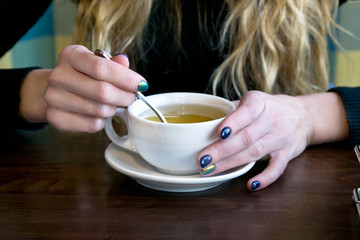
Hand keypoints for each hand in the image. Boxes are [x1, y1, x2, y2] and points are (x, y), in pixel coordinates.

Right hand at [44, 45, 146, 131]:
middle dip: (124, 96)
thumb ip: (112, 63)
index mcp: (70, 55)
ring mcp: (54, 98)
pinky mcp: (56, 118)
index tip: (141, 84)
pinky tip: (98, 113)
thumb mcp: (96, 62)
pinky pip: (92, 124)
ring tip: (112, 104)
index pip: (101, 68)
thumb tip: (124, 61)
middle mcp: (58, 76)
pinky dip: (102, 121)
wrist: (55, 89)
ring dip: (113, 109)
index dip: (126, 78)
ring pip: (99, 110)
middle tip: (132, 97)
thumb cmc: (82, 74)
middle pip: (102, 91)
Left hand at [197, 90, 312, 190]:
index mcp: (259, 103)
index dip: (233, 123)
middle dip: (222, 150)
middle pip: (246, 137)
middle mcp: (272, 119)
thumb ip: (231, 109)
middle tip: (202, 160)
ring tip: (211, 170)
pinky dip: (265, 178)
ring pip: (255, 152)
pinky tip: (250, 185)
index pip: (246, 112)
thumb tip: (204, 123)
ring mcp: (281, 138)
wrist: (304, 115)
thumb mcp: (253, 100)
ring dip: (231, 163)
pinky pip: (277, 168)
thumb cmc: (269, 108)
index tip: (218, 133)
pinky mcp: (288, 153)